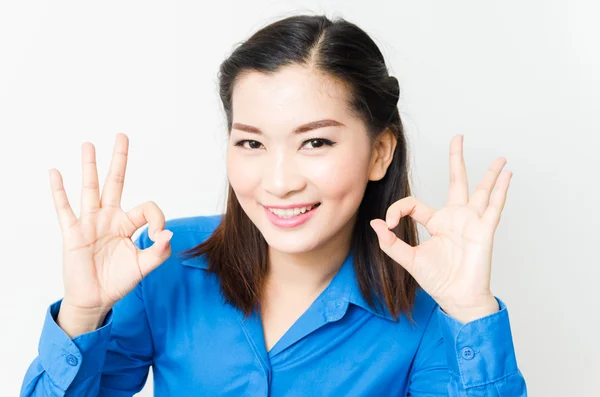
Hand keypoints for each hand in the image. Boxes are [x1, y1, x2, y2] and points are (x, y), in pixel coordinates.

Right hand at [49, 133, 172, 313]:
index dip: (157, 218)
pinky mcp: (73, 233)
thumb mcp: (144, 267)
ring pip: (90, 189)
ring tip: (88, 145)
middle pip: (115, 182)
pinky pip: (65, 209)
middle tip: (122, 136)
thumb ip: (158, 251)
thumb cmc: (119, 281)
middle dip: (119, 160)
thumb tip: (168, 233)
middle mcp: (109, 218)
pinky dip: (59, 191)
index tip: (158, 235)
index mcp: (128, 224)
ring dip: (89, 167)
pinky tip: (55, 173)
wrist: (96, 299)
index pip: (147, 208)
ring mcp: (90, 223)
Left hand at [370, 135, 511, 322]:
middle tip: (458, 138)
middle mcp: (454, 218)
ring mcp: (471, 222)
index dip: (397, 209)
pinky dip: (501, 191)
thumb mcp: (409, 260)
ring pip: (481, 191)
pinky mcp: (484, 230)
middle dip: (456, 159)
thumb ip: (391, 243)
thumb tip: (376, 223)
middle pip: (456, 181)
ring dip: (490, 174)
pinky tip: (507, 176)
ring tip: (499, 158)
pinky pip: (494, 207)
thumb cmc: (437, 280)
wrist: (457, 298)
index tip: (387, 223)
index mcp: (435, 222)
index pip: (414, 204)